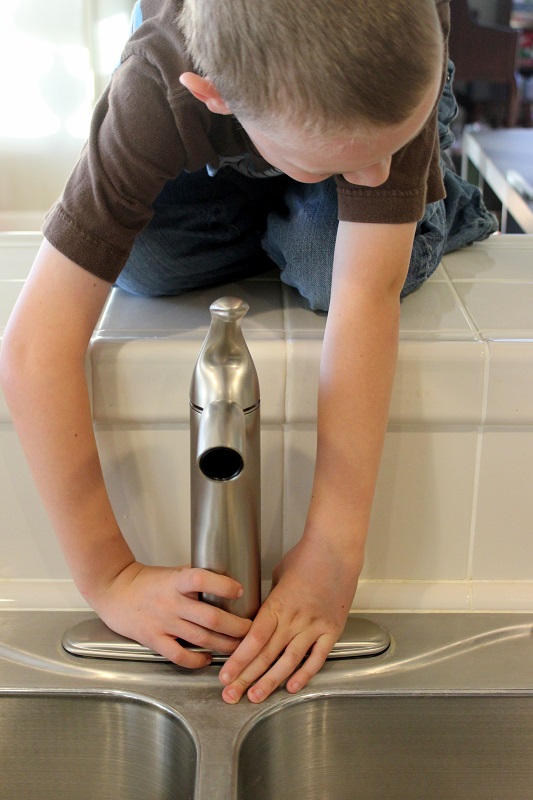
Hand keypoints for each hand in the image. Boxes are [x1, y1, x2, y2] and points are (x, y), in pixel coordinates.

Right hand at [90, 562, 251, 667]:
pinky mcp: (155, 640)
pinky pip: (180, 655)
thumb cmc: (145, 582)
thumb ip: (194, 578)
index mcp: (176, 581)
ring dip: (225, 645)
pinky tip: (208, 659)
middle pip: (211, 618)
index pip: (202, 579)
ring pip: (201, 639)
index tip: (240, 590)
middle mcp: (171, 602)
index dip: (223, 585)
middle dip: (236, 626)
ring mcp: (163, 623)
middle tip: (251, 629)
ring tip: (240, 647)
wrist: (114, 591)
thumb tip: (223, 579)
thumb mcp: (172, 572)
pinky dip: (197, 660)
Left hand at [218, 536, 361, 702]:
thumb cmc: (305, 557)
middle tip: (231, 695)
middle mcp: (294, 619)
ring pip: (289, 661)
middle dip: (246, 678)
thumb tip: (259, 616)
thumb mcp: (278, 576)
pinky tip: (291, 687)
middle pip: (266, 655)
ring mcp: (314, 626)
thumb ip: (270, 601)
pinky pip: (317, 657)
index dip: (238, 660)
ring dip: (271, 681)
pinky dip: (305, 674)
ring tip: (255, 697)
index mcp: (277, 604)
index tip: (225, 675)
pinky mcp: (332, 630)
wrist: (336, 550)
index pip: (254, 639)